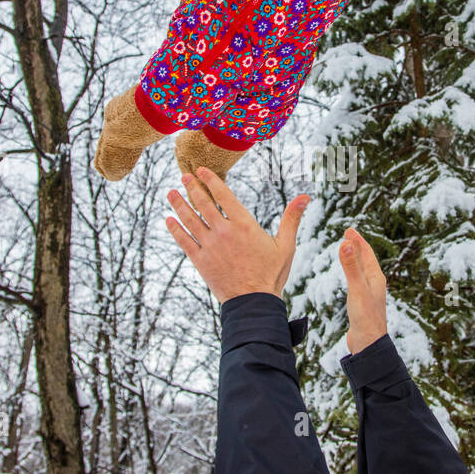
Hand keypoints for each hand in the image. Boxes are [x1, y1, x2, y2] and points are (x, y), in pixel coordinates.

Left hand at [164, 166, 309, 303]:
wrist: (253, 303)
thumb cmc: (271, 274)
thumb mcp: (286, 245)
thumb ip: (291, 218)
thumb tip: (305, 197)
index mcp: (244, 224)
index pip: (223, 195)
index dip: (210, 180)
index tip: (201, 170)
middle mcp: (224, 232)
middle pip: (203, 204)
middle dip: (192, 187)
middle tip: (184, 176)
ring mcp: (210, 246)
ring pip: (190, 220)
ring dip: (179, 204)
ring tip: (171, 193)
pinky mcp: (200, 260)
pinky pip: (184, 241)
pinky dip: (175, 229)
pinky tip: (169, 220)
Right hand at [339, 227, 387, 355]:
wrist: (368, 343)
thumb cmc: (366, 317)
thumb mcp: (357, 289)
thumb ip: (351, 266)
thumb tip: (346, 242)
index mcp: (376, 278)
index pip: (367, 253)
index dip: (358, 240)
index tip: (349, 229)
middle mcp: (375, 284)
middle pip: (366, 260)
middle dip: (357, 246)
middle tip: (348, 235)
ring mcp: (369, 294)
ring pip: (363, 271)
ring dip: (355, 259)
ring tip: (348, 251)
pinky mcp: (363, 303)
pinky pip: (358, 281)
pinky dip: (352, 273)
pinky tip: (350, 278)